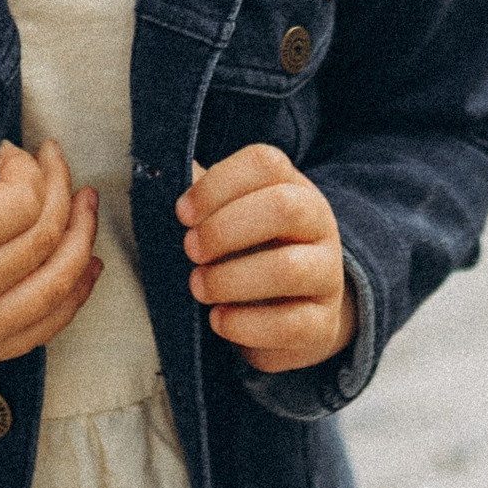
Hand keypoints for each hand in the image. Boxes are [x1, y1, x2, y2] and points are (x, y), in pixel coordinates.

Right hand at [0, 130, 98, 411]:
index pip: (21, 201)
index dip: (27, 166)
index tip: (7, 151)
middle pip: (46, 238)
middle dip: (62, 188)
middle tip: (55, 160)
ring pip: (59, 286)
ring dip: (83, 239)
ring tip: (86, 203)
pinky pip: (43, 330)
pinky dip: (74, 296)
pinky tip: (85, 266)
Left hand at [180, 145, 351, 371]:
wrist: (296, 313)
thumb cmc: (250, 254)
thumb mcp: (231, 218)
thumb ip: (204, 198)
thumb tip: (160, 178)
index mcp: (293, 187)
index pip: (266, 162)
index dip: (218, 184)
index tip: (182, 213)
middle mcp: (319, 224)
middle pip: (284, 207)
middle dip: (224, 229)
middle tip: (191, 250)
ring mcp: (328, 275)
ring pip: (288, 269)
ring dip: (230, 279)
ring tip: (199, 286)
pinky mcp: (322, 323)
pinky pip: (289, 325)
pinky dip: (244, 324)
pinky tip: (218, 319)